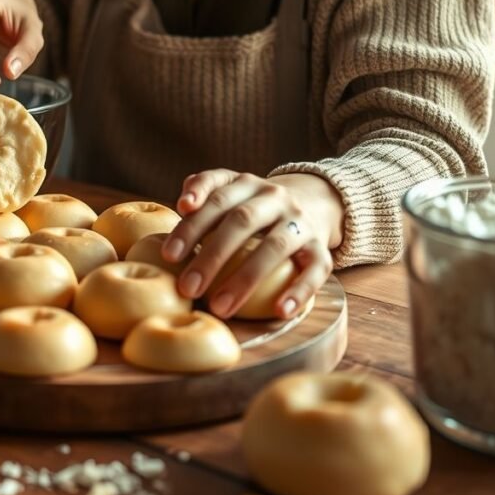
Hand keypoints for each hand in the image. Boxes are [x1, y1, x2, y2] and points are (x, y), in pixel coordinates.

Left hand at [161, 169, 341, 319]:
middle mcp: (273, 196)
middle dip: (211, 255)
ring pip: (275, 246)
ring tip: (220, 307)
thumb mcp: (229, 194)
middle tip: (187, 288)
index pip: (217, 190)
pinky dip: (299, 291)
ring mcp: (299, 221)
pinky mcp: (321, 247)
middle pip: (240, 221)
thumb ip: (204, 195)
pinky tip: (280, 311)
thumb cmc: (252, 209)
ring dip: (245, 279)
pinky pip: (315, 270)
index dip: (195, 207)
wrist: (312, 204)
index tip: (173, 236)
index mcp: (245, 182)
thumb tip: (183, 206)